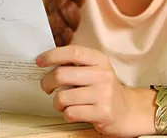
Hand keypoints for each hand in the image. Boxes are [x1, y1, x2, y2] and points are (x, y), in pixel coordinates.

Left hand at [37, 45, 154, 136]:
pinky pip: (70, 113)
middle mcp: (102, 75)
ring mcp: (103, 94)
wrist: (126, 111)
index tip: (40, 61)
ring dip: (56, 102)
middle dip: (46, 82)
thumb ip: (76, 64)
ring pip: (62, 97)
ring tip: (62, 103)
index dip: (52, 55)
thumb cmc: (104, 90)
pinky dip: (66, 113)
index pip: (73, 52)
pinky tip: (72, 111)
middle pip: (61, 74)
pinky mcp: (101, 113)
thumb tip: (47, 60)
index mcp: (100, 60)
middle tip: (46, 87)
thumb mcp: (95, 70)